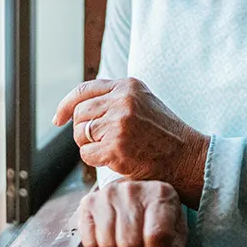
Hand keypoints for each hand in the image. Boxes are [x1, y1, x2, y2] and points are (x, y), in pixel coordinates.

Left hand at [52, 77, 209, 206]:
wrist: (188, 158)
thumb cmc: (165, 134)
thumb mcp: (144, 102)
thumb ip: (116, 98)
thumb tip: (78, 106)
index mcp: (128, 86)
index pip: (84, 90)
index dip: (65, 105)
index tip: (58, 119)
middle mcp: (123, 100)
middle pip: (79, 114)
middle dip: (83, 131)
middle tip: (100, 142)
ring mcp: (119, 124)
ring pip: (81, 134)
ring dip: (89, 146)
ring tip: (111, 150)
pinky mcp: (117, 147)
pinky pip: (87, 154)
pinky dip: (96, 160)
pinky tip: (114, 160)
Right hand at [77, 180, 188, 246]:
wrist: (136, 194)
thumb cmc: (156, 217)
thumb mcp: (173, 236)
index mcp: (161, 195)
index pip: (156, 236)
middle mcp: (133, 190)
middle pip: (130, 244)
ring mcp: (109, 194)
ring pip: (108, 244)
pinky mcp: (89, 202)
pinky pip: (90, 241)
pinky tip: (111, 239)